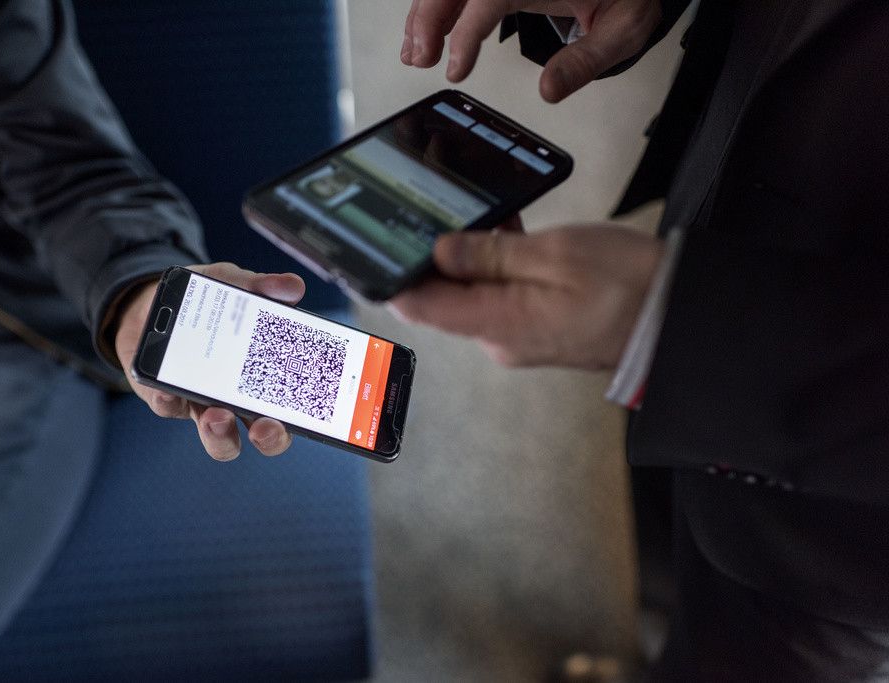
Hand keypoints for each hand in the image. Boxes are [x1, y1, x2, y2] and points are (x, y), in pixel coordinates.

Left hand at [114, 263, 305, 460]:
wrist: (155, 306)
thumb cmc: (205, 305)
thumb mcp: (234, 286)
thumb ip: (261, 287)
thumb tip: (292, 286)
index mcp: (264, 377)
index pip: (292, 408)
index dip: (302, 418)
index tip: (308, 412)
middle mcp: (238, 400)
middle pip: (263, 435)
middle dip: (269, 437)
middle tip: (264, 428)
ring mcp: (203, 404)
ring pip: (218, 437)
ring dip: (220, 433)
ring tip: (217, 415)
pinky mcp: (166, 399)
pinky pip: (169, 407)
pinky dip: (169, 399)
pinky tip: (168, 388)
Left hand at [391, 223, 662, 368]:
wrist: (684, 319)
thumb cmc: (632, 288)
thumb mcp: (556, 255)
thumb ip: (490, 254)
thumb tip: (440, 251)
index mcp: (497, 325)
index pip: (420, 306)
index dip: (390, 277)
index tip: (369, 248)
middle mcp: (500, 338)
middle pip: (443, 296)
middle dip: (433, 255)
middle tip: (427, 210)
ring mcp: (519, 335)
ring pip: (474, 291)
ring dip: (469, 256)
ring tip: (475, 213)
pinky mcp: (538, 326)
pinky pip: (502, 294)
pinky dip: (497, 264)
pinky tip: (506, 232)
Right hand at [402, 0, 661, 101]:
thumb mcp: (624, 30)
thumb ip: (586, 61)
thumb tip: (549, 90)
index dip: (465, 33)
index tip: (454, 67)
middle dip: (428, 18)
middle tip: (418, 59)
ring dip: (425, 14)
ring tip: (415, 54)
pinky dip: (437, 7)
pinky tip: (425, 33)